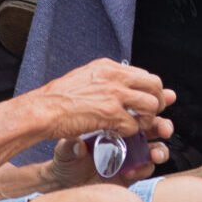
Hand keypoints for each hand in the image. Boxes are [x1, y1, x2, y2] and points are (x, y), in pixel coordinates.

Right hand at [33, 58, 174, 140]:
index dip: (151, 90)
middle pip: (155, 85)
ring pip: (151, 105)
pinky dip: (130, 132)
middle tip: (152, 113)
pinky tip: (120, 133)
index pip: (144, 74)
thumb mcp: (85, 77)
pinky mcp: (111, 113)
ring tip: (138, 126)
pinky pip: (134, 124)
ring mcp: (114, 94)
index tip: (149, 100)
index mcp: (108, 67)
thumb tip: (123, 85)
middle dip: (158, 101)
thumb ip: (106, 80)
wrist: (43, 109)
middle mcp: (115, 77)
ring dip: (148, 119)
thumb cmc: (58, 98)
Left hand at [46, 115, 174, 189]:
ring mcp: (131, 154)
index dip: (153, 103)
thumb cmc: (67, 158)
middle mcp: (127, 136)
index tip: (164, 100)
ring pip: (156, 147)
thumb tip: (79, 145)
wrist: (64, 181)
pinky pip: (146, 169)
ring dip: (160, 149)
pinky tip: (131, 171)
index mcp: (116, 121)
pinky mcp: (131, 173)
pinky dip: (144, 169)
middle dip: (164, 125)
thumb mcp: (64, 149)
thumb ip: (71, 146)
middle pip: (154, 126)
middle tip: (165, 129)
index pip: (138, 109)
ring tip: (155, 154)